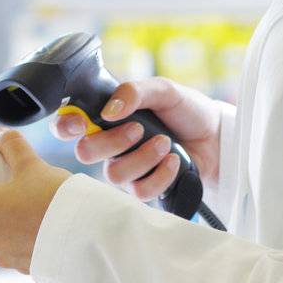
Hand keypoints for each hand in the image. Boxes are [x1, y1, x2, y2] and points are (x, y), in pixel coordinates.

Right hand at [50, 75, 220, 201]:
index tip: (81, 124)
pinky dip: (160, 174)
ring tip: (166, 143)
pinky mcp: (143, 189)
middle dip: (112, 141)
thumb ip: (134, 92)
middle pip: (85, 152)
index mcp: (107, 117)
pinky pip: (139, 191)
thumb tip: (109, 110)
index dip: (66, 125)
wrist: (216, 138)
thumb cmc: (186, 111)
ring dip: (143, 157)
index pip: (69, 123)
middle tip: (139, 129)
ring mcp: (125, 168)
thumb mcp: (163, 91)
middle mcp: (110, 145)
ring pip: (113, 174)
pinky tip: (174, 161)